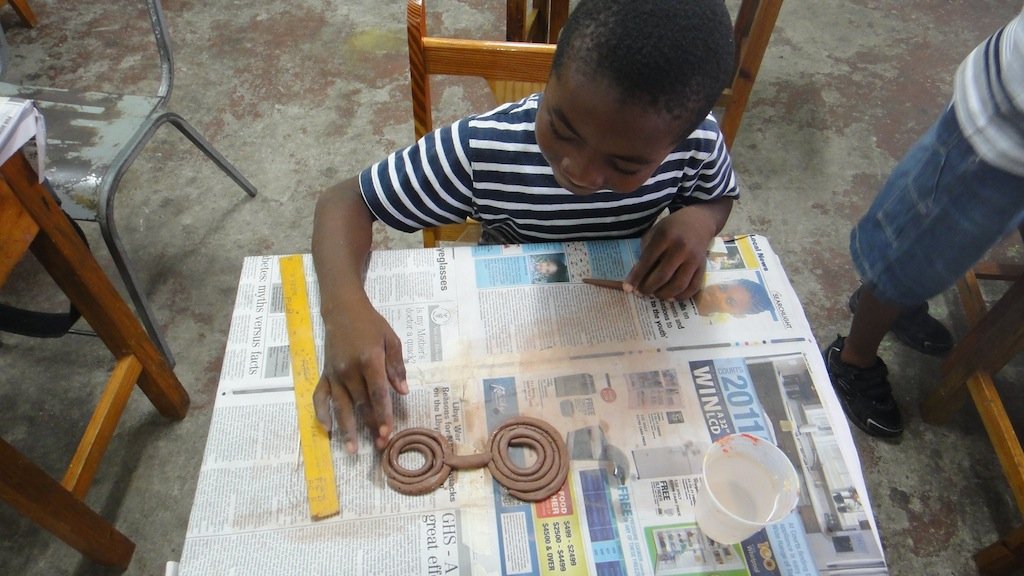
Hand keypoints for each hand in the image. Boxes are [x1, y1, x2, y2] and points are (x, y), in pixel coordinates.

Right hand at [312, 302, 407, 453]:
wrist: (343, 309)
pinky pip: (320, 397)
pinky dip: (321, 413)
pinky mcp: (324, 374)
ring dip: (347, 429)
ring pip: (341, 406)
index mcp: (369, 360)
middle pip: (361, 404)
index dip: (383, 414)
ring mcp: (334, 373)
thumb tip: (403, 392)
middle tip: (380, 446)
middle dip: (371, 426)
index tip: (388, 432)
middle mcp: (349, 369)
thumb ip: (397, 367)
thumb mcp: (391, 339)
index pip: (378, 393)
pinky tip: (326, 429)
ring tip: (352, 450)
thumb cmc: (371, 324)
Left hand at [624, 208, 716, 300]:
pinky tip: (672, 297)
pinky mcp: (703, 266)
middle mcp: (681, 248)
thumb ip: (646, 252)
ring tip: (656, 294)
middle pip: (662, 276)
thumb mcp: (654, 232)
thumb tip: (637, 277)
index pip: (647, 261)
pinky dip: (682, 296)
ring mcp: (694, 258)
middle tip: (642, 293)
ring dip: (664, 294)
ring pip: (678, 285)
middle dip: (648, 288)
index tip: (627, 288)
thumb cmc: (671, 228)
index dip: (636, 277)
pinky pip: (693, 287)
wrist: (698, 221)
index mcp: (665, 236)